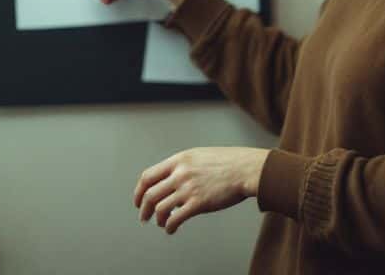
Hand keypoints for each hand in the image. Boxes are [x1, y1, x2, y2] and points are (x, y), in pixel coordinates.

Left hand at [133, 147, 268, 234]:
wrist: (246, 169)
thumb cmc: (227, 163)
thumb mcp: (199, 156)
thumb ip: (183, 165)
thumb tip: (171, 177)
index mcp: (178, 161)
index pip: (148, 176)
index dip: (139, 191)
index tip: (138, 200)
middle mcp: (179, 174)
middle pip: (150, 194)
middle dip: (143, 208)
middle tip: (143, 216)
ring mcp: (188, 188)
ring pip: (160, 208)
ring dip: (157, 219)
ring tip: (160, 223)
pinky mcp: (198, 203)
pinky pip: (175, 218)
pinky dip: (169, 226)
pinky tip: (171, 229)